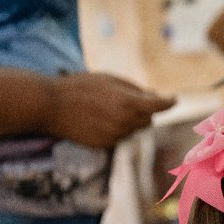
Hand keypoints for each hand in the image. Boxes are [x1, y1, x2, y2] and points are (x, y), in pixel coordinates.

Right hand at [44, 73, 174, 148]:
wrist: (49, 106)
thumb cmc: (79, 86)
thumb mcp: (109, 79)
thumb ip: (135, 88)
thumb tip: (153, 96)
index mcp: (130, 103)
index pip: (160, 106)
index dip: (169, 102)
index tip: (174, 99)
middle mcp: (126, 122)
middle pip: (148, 120)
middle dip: (146, 111)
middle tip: (132, 100)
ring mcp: (115, 136)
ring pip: (133, 129)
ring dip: (130, 120)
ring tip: (107, 107)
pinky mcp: (104, 145)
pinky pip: (119, 137)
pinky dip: (116, 128)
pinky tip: (98, 119)